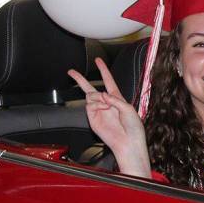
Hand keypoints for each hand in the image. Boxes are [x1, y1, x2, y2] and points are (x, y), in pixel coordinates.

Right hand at [68, 58, 150, 176]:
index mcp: (117, 98)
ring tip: (106, 105)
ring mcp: (98, 110)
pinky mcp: (93, 118)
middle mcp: (106, 103)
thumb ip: (115, 99)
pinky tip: (102, 108)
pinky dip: (95, 104)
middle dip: (80, 79)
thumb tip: (102, 94)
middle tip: (70, 71)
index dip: (103, 70)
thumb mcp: (128, 108)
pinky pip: (90, 105)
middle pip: (90, 88)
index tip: (98, 60)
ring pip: (91, 95)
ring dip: (97, 97)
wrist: (128, 142)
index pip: (108, 81)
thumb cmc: (132, 127)